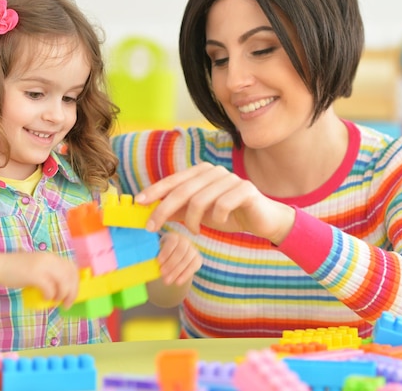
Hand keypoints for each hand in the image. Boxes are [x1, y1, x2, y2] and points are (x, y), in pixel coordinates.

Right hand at [0, 253, 79, 307]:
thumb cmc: (18, 270)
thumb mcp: (39, 268)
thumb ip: (51, 274)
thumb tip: (64, 290)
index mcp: (52, 257)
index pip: (72, 268)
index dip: (75, 283)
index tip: (72, 294)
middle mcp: (50, 259)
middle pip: (71, 276)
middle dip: (72, 292)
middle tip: (67, 304)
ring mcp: (42, 266)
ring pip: (63, 282)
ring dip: (62, 295)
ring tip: (55, 302)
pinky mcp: (34, 274)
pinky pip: (49, 288)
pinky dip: (50, 295)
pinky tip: (44, 298)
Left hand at [134, 162, 294, 244]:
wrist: (262, 220)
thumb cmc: (228, 215)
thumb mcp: (199, 214)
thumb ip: (178, 211)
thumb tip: (151, 213)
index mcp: (201, 172)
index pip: (173, 180)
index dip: (155, 190)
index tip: (138, 202)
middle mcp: (214, 171)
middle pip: (182, 191)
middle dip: (163, 209)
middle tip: (152, 227)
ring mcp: (230, 178)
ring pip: (200, 200)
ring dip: (194, 220)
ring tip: (196, 230)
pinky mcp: (245, 189)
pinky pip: (222, 205)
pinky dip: (217, 219)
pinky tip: (221, 223)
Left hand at [157, 232, 201, 285]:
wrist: (173, 261)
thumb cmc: (162, 256)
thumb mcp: (157, 252)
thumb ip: (154, 255)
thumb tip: (146, 260)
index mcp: (173, 236)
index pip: (172, 241)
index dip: (166, 252)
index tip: (158, 262)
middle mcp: (185, 241)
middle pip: (180, 251)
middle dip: (171, 263)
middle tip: (162, 273)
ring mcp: (193, 249)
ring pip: (187, 260)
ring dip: (176, 271)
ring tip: (167, 281)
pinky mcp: (198, 259)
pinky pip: (193, 266)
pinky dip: (185, 275)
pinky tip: (178, 282)